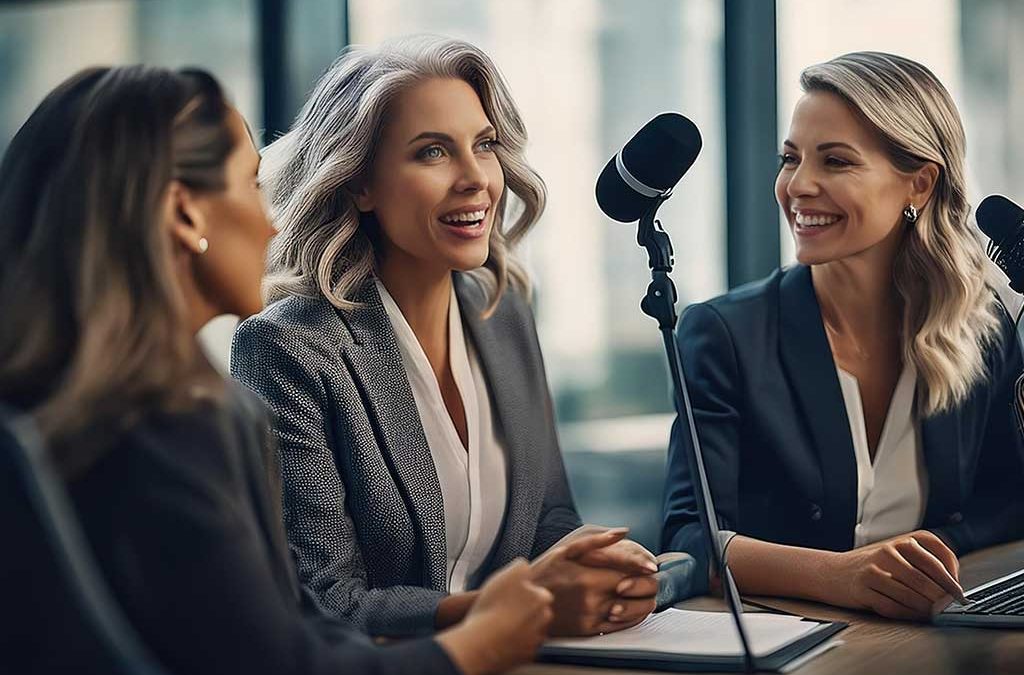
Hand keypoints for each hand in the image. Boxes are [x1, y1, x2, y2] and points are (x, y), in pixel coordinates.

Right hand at [436, 559, 552, 674]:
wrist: (483, 642)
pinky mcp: (528, 654)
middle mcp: (544, 618)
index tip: (511, 595)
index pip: (538, 591)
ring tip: (501, 623)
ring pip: (531, 627)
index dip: (523, 592)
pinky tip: (502, 636)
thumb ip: (522, 567)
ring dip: (521, 625)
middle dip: (524, 609)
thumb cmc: (493, 608)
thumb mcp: (507, 574)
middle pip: (537, 610)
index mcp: (542, 598)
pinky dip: (515, 641)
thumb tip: (526, 567)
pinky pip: (524, 644)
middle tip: (505, 609)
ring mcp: (537, 637)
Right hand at [532, 529, 657, 635]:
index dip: (643, 568)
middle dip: (645, 583)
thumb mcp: (566, 550)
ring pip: (631, 610)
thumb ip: (597, 541)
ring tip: (640, 591)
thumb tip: (623, 532)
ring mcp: (592, 617)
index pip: (630, 572)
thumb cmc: (543, 573)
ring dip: (641, 600)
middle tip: (648, 577)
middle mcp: (593, 600)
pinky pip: (621, 625)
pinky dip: (631, 616)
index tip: (650, 566)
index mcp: (589, 577)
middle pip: (634, 592)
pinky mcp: (589, 630)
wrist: (522, 604)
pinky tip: (629, 605)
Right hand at [820, 530, 964, 620]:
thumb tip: (953, 589)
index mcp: (902, 540)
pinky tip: (915, 616)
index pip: (937, 555)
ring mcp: (873, 570)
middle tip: (950, 609)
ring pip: (910, 594)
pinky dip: (908, 615)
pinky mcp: (862, 589)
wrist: (832, 571)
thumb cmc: (873, 565)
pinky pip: (892, 606)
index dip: (952, 577)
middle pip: (925, 578)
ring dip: (926, 609)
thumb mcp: (898, 554)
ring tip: (935, 615)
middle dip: (942, 598)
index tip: (959, 593)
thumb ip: (924, 564)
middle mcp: (888, 551)